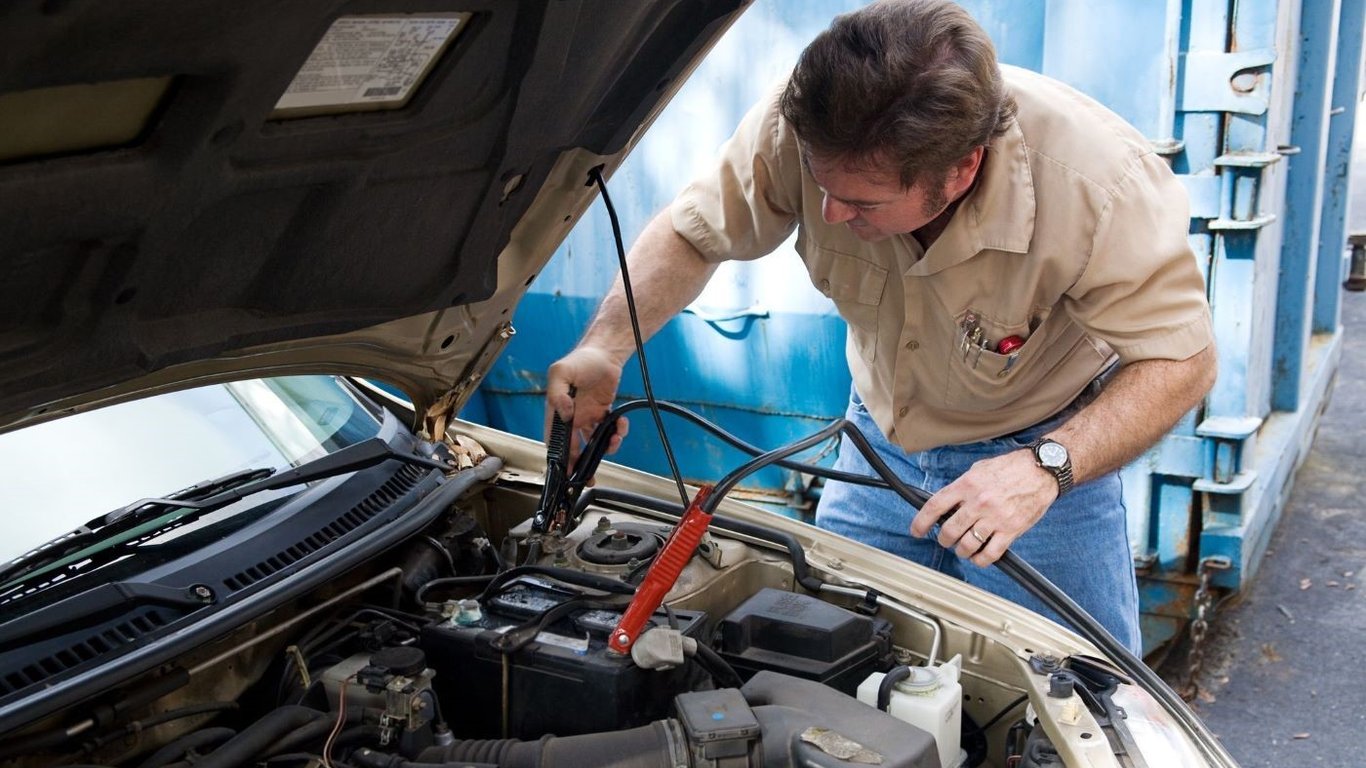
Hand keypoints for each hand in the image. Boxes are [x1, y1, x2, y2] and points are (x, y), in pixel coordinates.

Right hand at [545, 346, 629, 465]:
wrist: (605, 353)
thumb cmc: (580, 359)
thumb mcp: (561, 372)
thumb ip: (557, 393)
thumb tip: (565, 414)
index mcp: (556, 410)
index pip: (553, 439)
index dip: (558, 457)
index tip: (565, 470)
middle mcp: (571, 417)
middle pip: (572, 448)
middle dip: (580, 464)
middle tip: (587, 477)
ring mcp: (587, 417)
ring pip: (593, 442)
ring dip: (604, 448)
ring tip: (613, 442)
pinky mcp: (603, 414)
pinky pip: (609, 431)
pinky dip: (617, 432)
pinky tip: (621, 425)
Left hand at [908, 449, 1057, 565]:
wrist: (1041, 469)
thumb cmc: (1010, 468)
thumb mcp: (979, 469)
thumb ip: (962, 487)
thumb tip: (946, 503)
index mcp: (967, 484)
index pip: (935, 506)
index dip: (921, 521)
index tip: (916, 530)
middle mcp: (978, 502)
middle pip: (949, 530)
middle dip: (943, 539)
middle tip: (945, 539)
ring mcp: (995, 518)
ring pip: (967, 545)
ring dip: (961, 550)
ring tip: (963, 548)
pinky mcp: (1011, 530)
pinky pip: (990, 554)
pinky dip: (980, 560)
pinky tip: (978, 557)